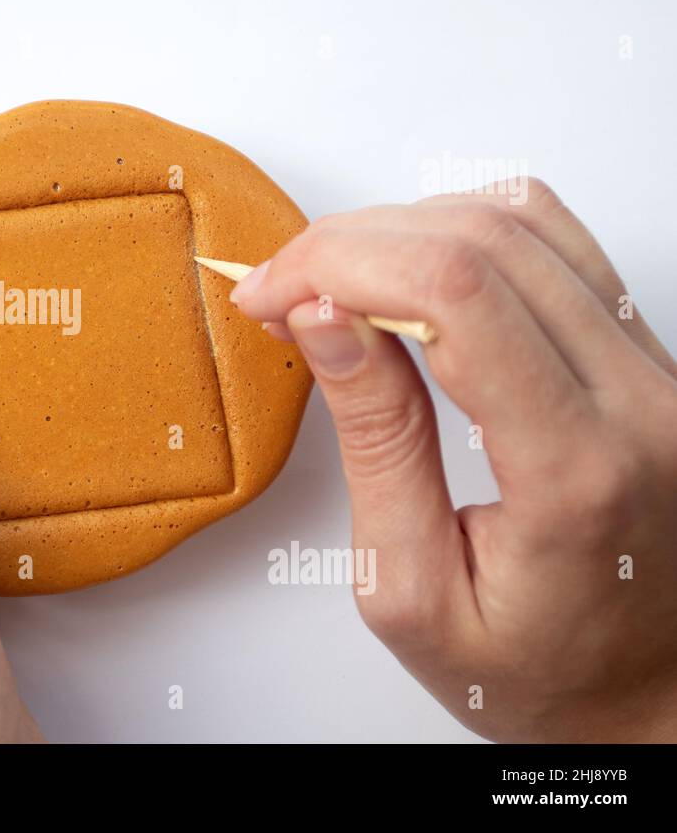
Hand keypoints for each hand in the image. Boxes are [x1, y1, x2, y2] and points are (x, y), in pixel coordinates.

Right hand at [234, 178, 676, 741]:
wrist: (646, 690)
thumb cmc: (535, 669)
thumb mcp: (411, 589)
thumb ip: (375, 444)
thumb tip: (323, 317)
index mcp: (576, 471)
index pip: (455, 293)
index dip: (338, 266)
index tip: (268, 296)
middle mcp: (640, 401)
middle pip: (483, 238)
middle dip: (352, 243)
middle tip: (280, 290)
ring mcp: (658, 370)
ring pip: (523, 215)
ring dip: (403, 228)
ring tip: (335, 283)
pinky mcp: (650, 355)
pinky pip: (557, 240)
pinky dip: (463, 230)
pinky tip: (408, 275)